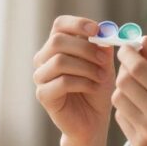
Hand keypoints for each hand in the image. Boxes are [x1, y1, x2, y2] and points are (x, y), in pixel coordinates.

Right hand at [33, 15, 115, 145]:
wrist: (93, 121)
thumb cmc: (97, 90)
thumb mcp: (104, 65)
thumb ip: (103, 48)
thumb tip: (105, 31)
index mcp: (57, 47)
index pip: (59, 25)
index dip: (77, 24)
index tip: (97, 30)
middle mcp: (44, 59)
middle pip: (57, 40)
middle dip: (85, 48)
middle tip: (104, 59)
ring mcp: (41, 77)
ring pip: (59, 61)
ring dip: (86, 67)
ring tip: (101, 77)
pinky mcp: (43, 95)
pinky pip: (62, 82)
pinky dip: (83, 83)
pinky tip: (94, 88)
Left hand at [112, 36, 146, 145]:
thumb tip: (142, 40)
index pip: (139, 68)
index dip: (128, 54)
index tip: (126, 49)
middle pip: (124, 83)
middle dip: (124, 69)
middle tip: (131, 66)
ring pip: (118, 99)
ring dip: (123, 88)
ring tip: (137, 87)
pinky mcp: (140, 145)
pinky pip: (120, 117)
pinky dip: (125, 108)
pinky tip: (139, 107)